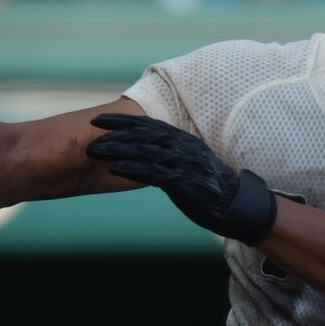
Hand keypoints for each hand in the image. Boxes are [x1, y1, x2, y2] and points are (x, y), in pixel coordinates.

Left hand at [85, 114, 276, 244]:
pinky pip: (152, 173)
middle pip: (143, 134)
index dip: (122, 121)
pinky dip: (132, 168)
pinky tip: (114, 168)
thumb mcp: (188, 165)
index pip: (148, 125)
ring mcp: (182, 163)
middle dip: (115, 132)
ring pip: (144, 151)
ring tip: (94, 151)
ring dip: (117, 150)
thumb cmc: (208, 187)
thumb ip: (170, 157)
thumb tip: (147, 154)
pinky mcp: (181, 181)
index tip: (99, 120)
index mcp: (182, 140)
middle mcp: (182, 146)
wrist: (233, 205)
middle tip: (91, 131)